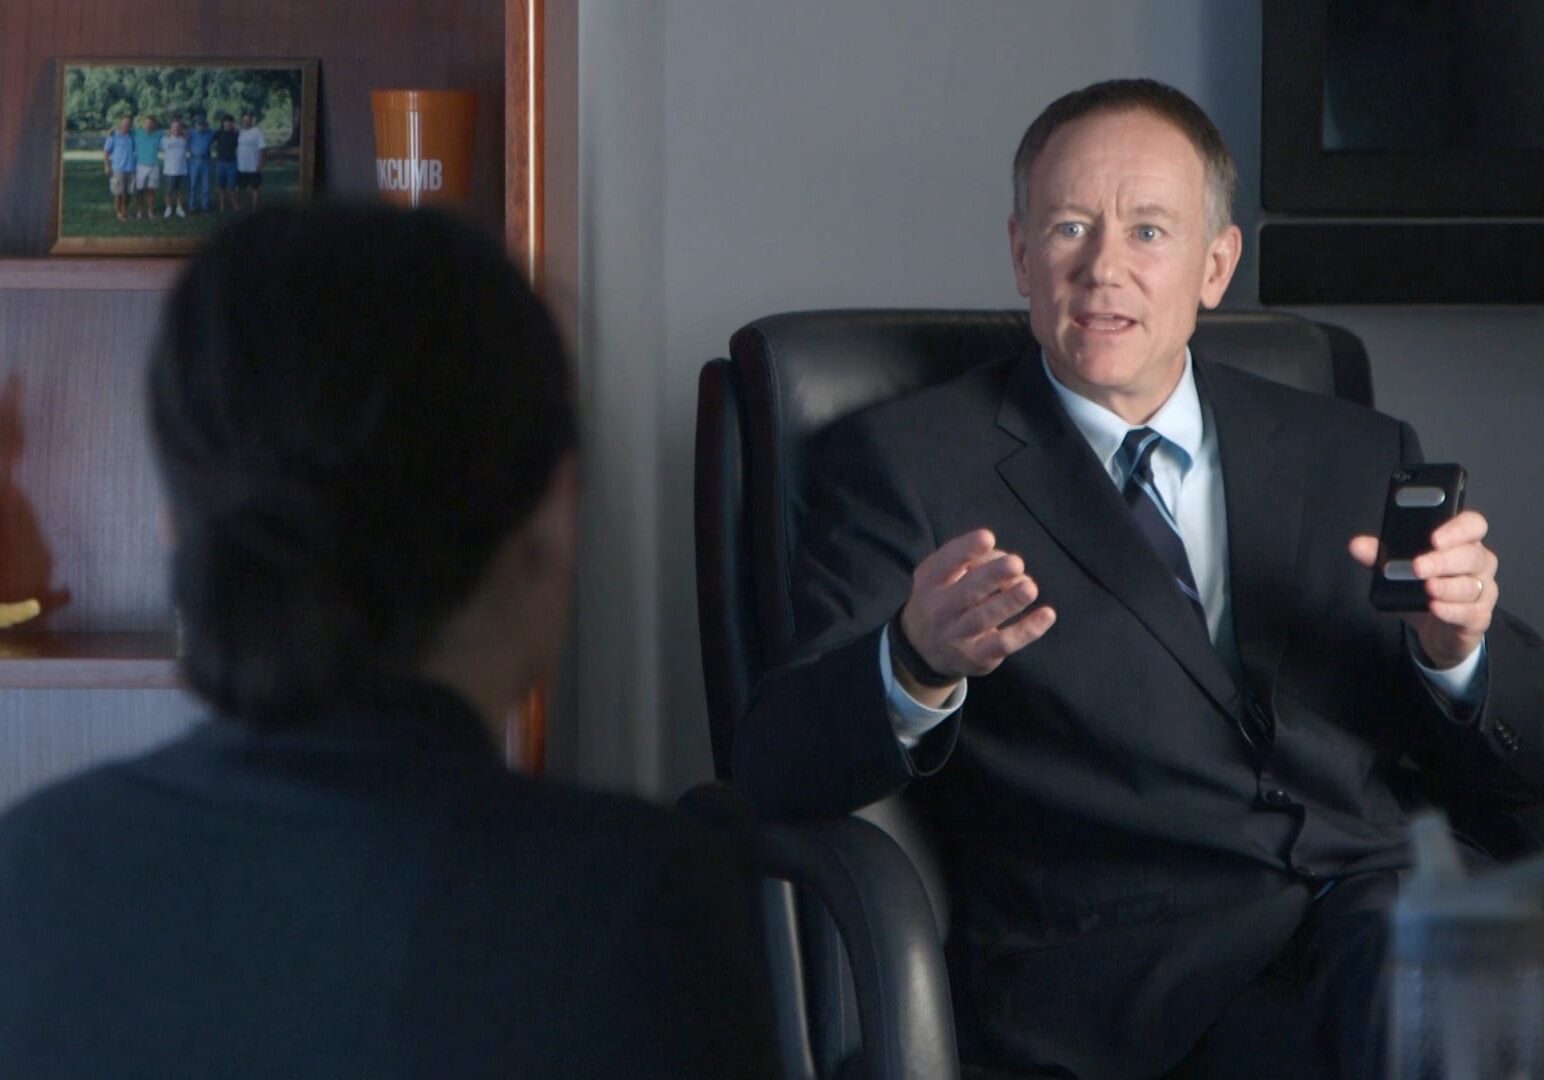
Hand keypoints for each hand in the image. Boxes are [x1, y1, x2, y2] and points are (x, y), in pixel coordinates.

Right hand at [895, 529, 1054, 702]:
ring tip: (1030, 587)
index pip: (945, 564)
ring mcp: (959, 636)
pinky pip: (1004, 643)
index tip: (988, 538)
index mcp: (930, 583)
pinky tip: (1047, 614)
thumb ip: (966, 561)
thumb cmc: (940, 600)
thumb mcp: (938, 577)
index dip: (965, 550)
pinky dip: (1027, 630)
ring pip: (985, 618)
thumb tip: (1008, 562)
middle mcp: (940, 610)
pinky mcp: (979, 656)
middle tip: (1016, 563)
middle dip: (992, 576)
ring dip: (1009, 602)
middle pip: (967, 592)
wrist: (922, 651)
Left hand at [1349, 509, 1496, 667]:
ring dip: (1448, 586)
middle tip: (1418, 566)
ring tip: (1428, 588)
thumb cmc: (1422, 589)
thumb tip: (1357, 545)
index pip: (1472, 525)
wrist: (1436, 628)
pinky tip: (1436, 608)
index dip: (1457, 529)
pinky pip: (1470, 611)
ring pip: (1472, 585)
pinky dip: (1452, 610)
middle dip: (1444, 561)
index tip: (1434, 538)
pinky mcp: (1479, 616)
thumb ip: (1380, 555)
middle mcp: (1479, 562)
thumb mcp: (1399, 570)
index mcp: (1462, 542)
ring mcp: (1483, 589)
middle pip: (1472, 556)